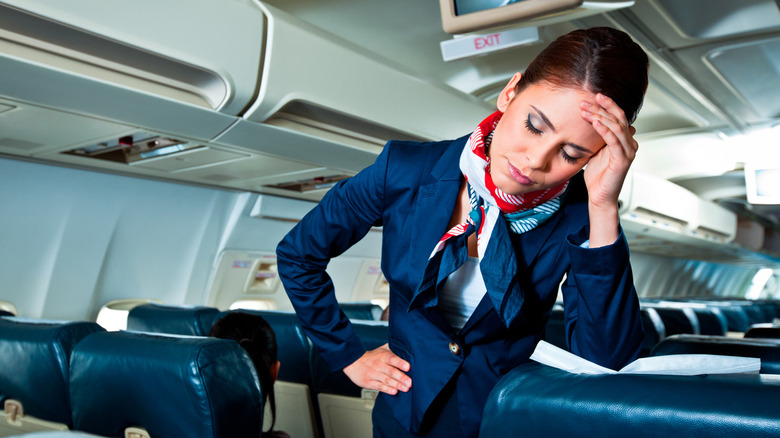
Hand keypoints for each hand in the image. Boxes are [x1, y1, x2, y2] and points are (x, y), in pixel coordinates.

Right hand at [343, 343, 411, 394]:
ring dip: (397, 385)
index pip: (392, 358)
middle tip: (410, 383)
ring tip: (406, 388)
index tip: (408, 367)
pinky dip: (387, 389)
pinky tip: (394, 391)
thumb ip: (394, 349)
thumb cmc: (373, 356)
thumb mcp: (382, 349)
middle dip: (401, 377)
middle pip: (391, 371)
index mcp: (383, 356)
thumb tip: (408, 347)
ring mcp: (373, 374)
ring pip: (386, 380)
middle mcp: (378, 365)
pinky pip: (379, 387)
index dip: (400, 363)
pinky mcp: (368, 383)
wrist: (353, 362)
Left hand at [579, 93, 637, 209]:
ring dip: (600, 116)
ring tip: (586, 110)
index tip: (593, 96)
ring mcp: (628, 151)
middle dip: (601, 108)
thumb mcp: (595, 150)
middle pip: (618, 119)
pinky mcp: (623, 160)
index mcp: (623, 140)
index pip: (618, 116)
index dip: (607, 105)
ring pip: (616, 127)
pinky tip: (595, 123)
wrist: (599, 196)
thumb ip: (596, 136)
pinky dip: (605, 130)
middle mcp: (629, 143)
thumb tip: (593, 121)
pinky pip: (614, 141)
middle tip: (585, 101)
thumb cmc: (597, 176)